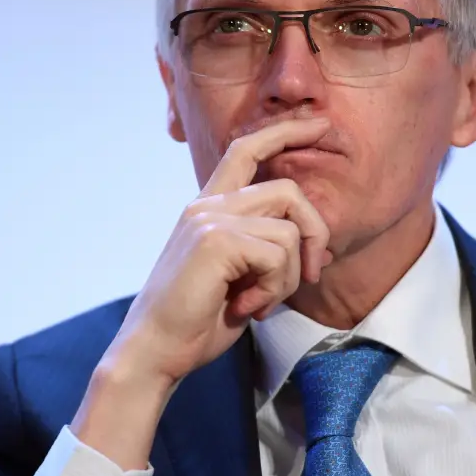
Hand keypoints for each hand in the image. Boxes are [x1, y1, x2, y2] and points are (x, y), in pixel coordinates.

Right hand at [71, 117, 332, 468]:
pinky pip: (278, 254)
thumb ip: (264, 250)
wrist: (155, 351)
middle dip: (315, 233)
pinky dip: (274, 289)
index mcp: (207, 207)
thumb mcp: (237, 276)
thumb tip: (313, 246)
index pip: (246, 149)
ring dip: (288, 277)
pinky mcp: (216, 240)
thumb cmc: (196, 322)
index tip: (320, 124)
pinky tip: (248, 308)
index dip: (285, 131)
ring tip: (259, 303)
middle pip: (288, 190)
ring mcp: (210, 219)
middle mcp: (206, 205)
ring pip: (289, 230)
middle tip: (313, 273)